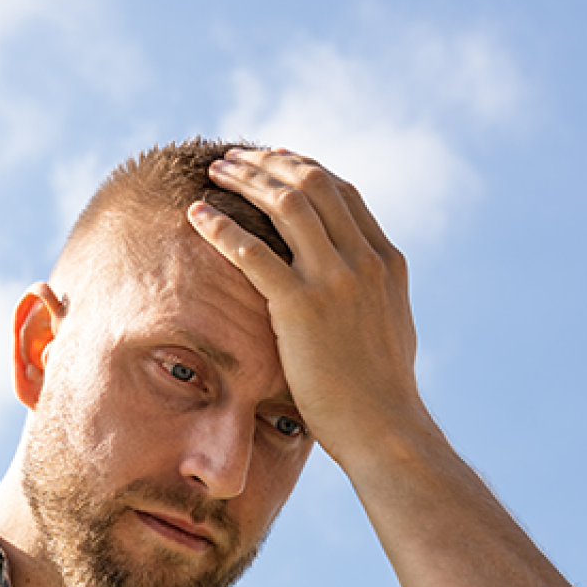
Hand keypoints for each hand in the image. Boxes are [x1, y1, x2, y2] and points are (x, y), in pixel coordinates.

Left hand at [187, 147, 433, 469]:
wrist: (385, 428)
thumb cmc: (381, 392)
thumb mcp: (389, 327)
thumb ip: (372, 294)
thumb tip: (357, 285)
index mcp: (386, 260)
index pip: (343, 192)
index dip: (305, 169)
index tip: (274, 160)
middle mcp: (364, 259)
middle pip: (314, 184)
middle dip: (270, 163)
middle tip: (235, 158)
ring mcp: (335, 279)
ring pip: (286, 204)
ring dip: (246, 179)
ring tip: (215, 171)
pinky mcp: (303, 306)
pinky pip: (254, 253)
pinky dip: (222, 227)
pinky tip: (197, 215)